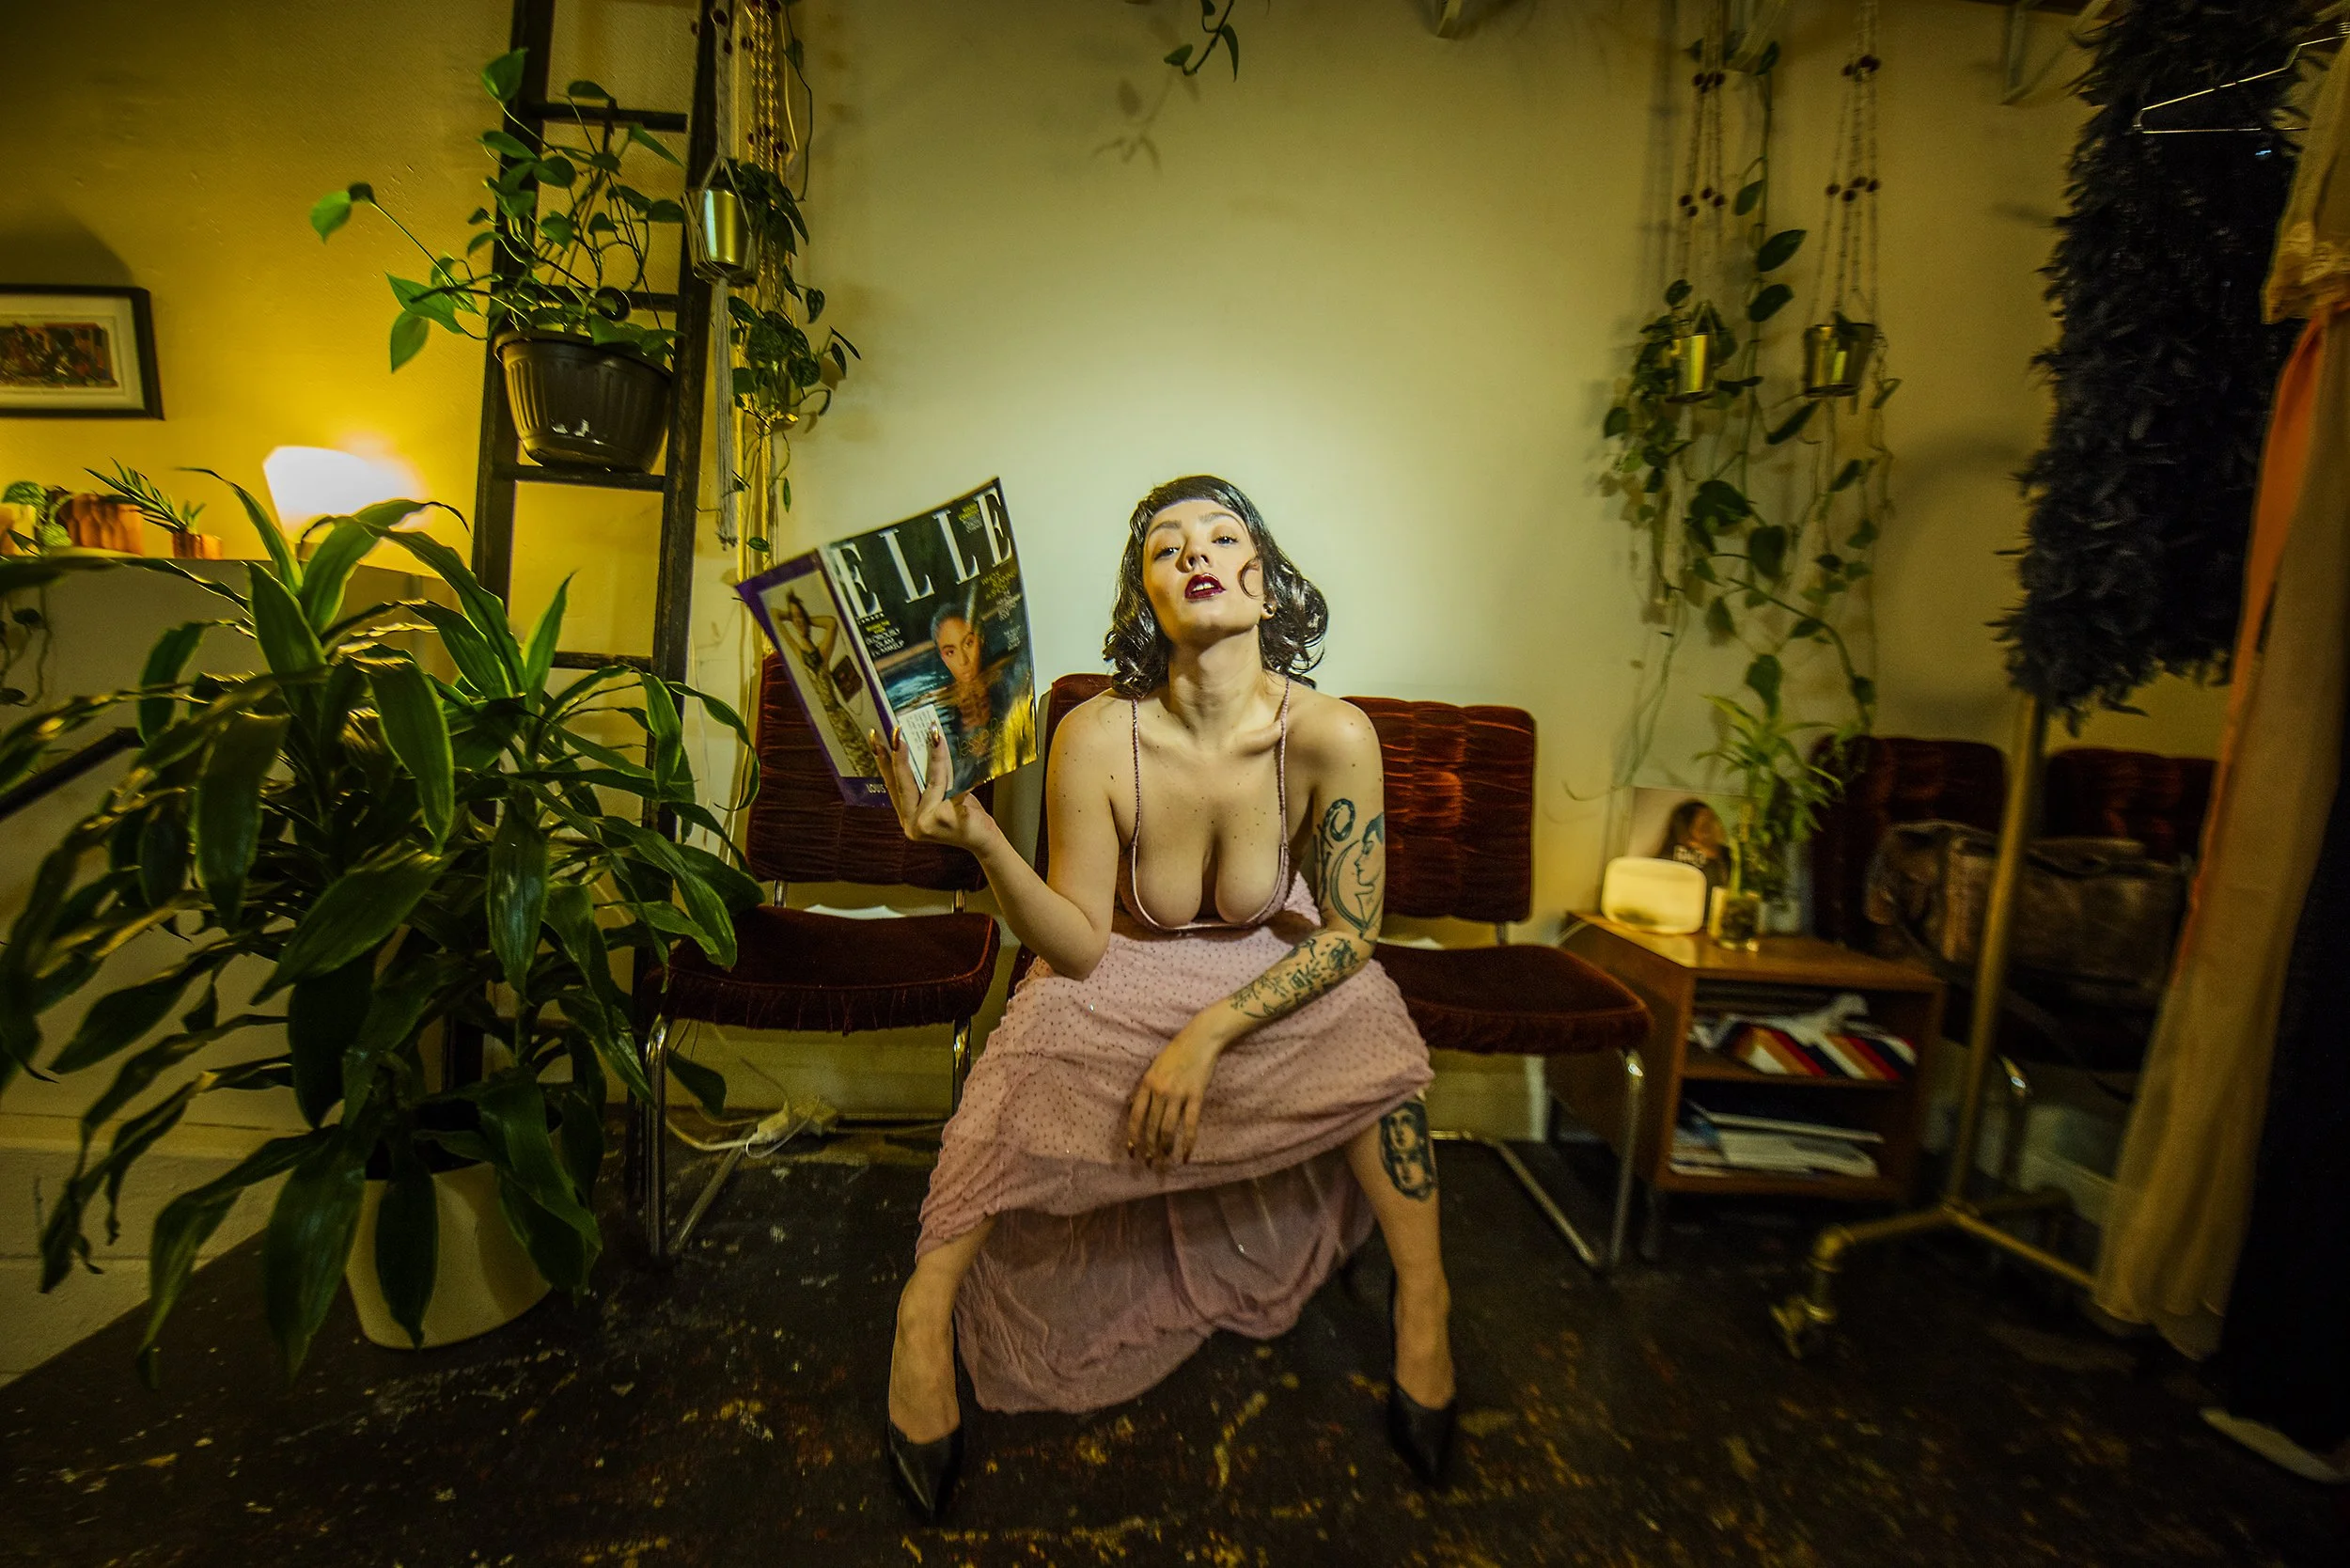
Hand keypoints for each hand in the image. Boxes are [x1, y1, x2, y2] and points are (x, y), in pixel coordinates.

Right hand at [871, 725, 997, 853]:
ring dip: (935, 757)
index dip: (883, 761)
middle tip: (895, 733)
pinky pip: (956, 791)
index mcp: (907, 816)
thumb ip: (929, 781)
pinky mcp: (948, 820)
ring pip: (932, 783)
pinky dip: (963, 779)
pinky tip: (966, 763)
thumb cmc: (963, 815)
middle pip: (905, 784)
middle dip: (899, 756)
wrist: (983, 840)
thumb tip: (924, 745)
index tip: (875, 738)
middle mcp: (912, 823)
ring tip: (934, 735)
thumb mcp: (942, 796)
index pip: (892, 785)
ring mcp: (928, 824)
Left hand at [1125, 1014, 1229, 1168]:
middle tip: (1149, 1164)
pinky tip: (1185, 1155)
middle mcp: (1159, 1091)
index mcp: (1146, 1084)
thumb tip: (1133, 1109)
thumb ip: (1145, 1089)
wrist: (1200, 1039)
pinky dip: (1187, 1142)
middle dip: (1148, 1148)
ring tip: (1164, 1162)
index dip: (1133, 1137)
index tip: (1132, 1152)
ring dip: (1165, 1149)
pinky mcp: (1195, 1096)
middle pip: (1151, 1127)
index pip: (1136, 1116)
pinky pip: (1190, 1124)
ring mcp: (1178, 1094)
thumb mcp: (1153, 1068)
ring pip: (1167, 1129)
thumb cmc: (1175, 1053)